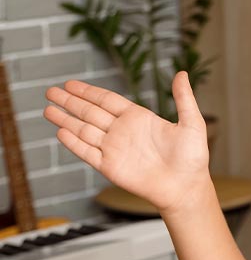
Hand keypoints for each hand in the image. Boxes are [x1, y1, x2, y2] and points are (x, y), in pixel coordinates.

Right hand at [44, 71, 210, 214]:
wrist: (186, 186)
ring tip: (47, 109)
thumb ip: (183, 99)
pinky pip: (87, 152)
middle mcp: (123, 131)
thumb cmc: (193, 157)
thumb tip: (182, 73)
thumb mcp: (192, 123)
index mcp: (139, 118)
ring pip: (84, 130)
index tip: (71, 83)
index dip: (88, 92)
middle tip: (50, 91)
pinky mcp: (110, 166)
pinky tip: (60, 132)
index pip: (107, 100)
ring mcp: (114, 149)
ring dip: (65, 120)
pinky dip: (74, 142)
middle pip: (90, 112)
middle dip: (70, 101)